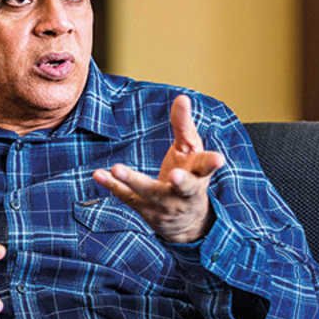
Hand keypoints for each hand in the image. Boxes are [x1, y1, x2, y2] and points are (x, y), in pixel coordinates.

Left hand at [92, 95, 224, 242]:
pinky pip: (126, 196)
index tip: (219, 159)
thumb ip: (184, 126)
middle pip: (184, 187)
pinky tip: (98, 174)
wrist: (186, 221)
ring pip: (148, 191)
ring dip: (132, 180)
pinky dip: (111, 185)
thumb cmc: (190, 175)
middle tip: (175, 175)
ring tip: (117, 168)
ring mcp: (163, 202)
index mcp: (199, 175)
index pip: (206, 167)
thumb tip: (182, 97)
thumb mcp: (191, 151)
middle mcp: (183, 192)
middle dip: (181, 181)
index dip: (212, 163)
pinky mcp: (143, 208)